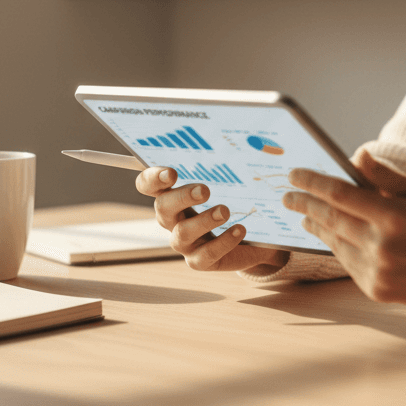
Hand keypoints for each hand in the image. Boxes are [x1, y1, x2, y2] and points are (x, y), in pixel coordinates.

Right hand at [136, 165, 287, 273]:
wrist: (257, 237)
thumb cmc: (238, 200)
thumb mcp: (233, 180)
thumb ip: (228, 165)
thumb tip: (242, 144)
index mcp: (173, 194)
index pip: (148, 184)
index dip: (153, 178)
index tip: (171, 172)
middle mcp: (173, 218)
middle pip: (162, 208)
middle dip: (181, 197)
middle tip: (205, 189)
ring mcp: (185, 242)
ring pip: (181, 234)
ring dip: (203, 221)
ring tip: (225, 210)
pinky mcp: (201, 261)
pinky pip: (205, 255)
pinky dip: (222, 242)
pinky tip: (239, 230)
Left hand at [282, 150, 405, 305]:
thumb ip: (384, 175)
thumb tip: (355, 156)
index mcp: (394, 217)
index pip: (340, 194)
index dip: (313, 182)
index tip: (295, 174)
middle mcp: (382, 246)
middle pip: (330, 218)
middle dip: (304, 204)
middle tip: (288, 195)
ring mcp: (377, 271)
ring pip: (334, 242)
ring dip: (316, 225)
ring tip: (304, 214)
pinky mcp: (375, 289)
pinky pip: (345, 262)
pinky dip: (334, 245)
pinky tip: (329, 234)